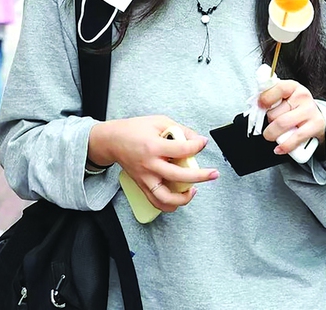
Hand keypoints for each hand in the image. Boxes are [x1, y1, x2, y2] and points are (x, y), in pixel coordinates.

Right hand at [89, 116, 217, 212]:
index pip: (182, 150)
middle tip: (213, 173)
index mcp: (154, 146)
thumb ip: (180, 130)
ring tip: (194, 190)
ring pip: (165, 197)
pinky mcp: (142, 185)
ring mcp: (145, 178)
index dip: (197, 146)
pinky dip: (170, 204)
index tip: (202, 143)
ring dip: (183, 198)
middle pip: (179, 176)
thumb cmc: (134, 130)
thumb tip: (197, 139)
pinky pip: (156, 202)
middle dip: (201, 176)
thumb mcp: (159, 121)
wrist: (111, 141)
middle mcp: (149, 165)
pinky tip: (180, 196)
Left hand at [260, 78, 325, 154]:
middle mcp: (303, 97)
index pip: (278, 89)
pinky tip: (279, 148)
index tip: (260, 106)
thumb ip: (270, 99)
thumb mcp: (284, 98)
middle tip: (272, 123)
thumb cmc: (295, 108)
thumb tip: (256, 106)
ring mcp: (310, 111)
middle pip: (275, 113)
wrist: (316, 118)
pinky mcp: (316, 125)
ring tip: (273, 135)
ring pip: (281, 125)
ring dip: (272, 134)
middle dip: (269, 122)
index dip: (265, 99)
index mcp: (293, 87)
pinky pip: (294, 138)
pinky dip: (284, 146)